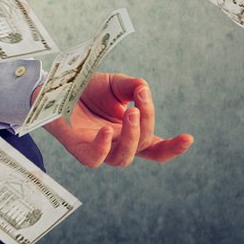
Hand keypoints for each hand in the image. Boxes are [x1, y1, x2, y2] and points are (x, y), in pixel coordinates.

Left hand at [40, 73, 192, 167]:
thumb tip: (144, 91)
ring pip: (122, 158)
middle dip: (147, 125)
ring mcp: (97, 148)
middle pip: (142, 147)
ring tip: (130, 113)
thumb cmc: (86, 88)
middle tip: (139, 104)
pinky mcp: (77, 148)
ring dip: (131, 137)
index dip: (172, 148)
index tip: (189, 138)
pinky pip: (93, 159)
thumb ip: (133, 88)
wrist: (55, 85)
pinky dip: (102, 148)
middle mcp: (115, 143)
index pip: (155, 148)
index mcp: (128, 132)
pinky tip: (106, 131)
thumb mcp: (115, 84)